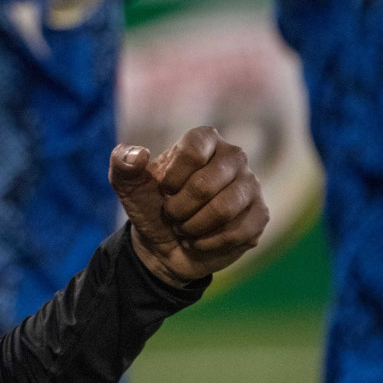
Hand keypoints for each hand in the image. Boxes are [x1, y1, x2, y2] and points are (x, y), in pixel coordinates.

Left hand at [108, 127, 268, 287]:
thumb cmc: (149, 205)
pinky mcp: (260, 215)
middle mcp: (234, 157)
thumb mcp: (127, 184)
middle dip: (179, 209)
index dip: (172, 178)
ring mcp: (251, 185)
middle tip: (172, 215)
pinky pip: (238, 232)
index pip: (194, 150)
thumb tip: (138, 154)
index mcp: (204, 139)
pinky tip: (200, 240)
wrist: (164, 243)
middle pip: (206, 185)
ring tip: (184, 227)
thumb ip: (122, 162)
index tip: (162, 189)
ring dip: (193, 227)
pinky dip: (209, 243)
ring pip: (223, 210)